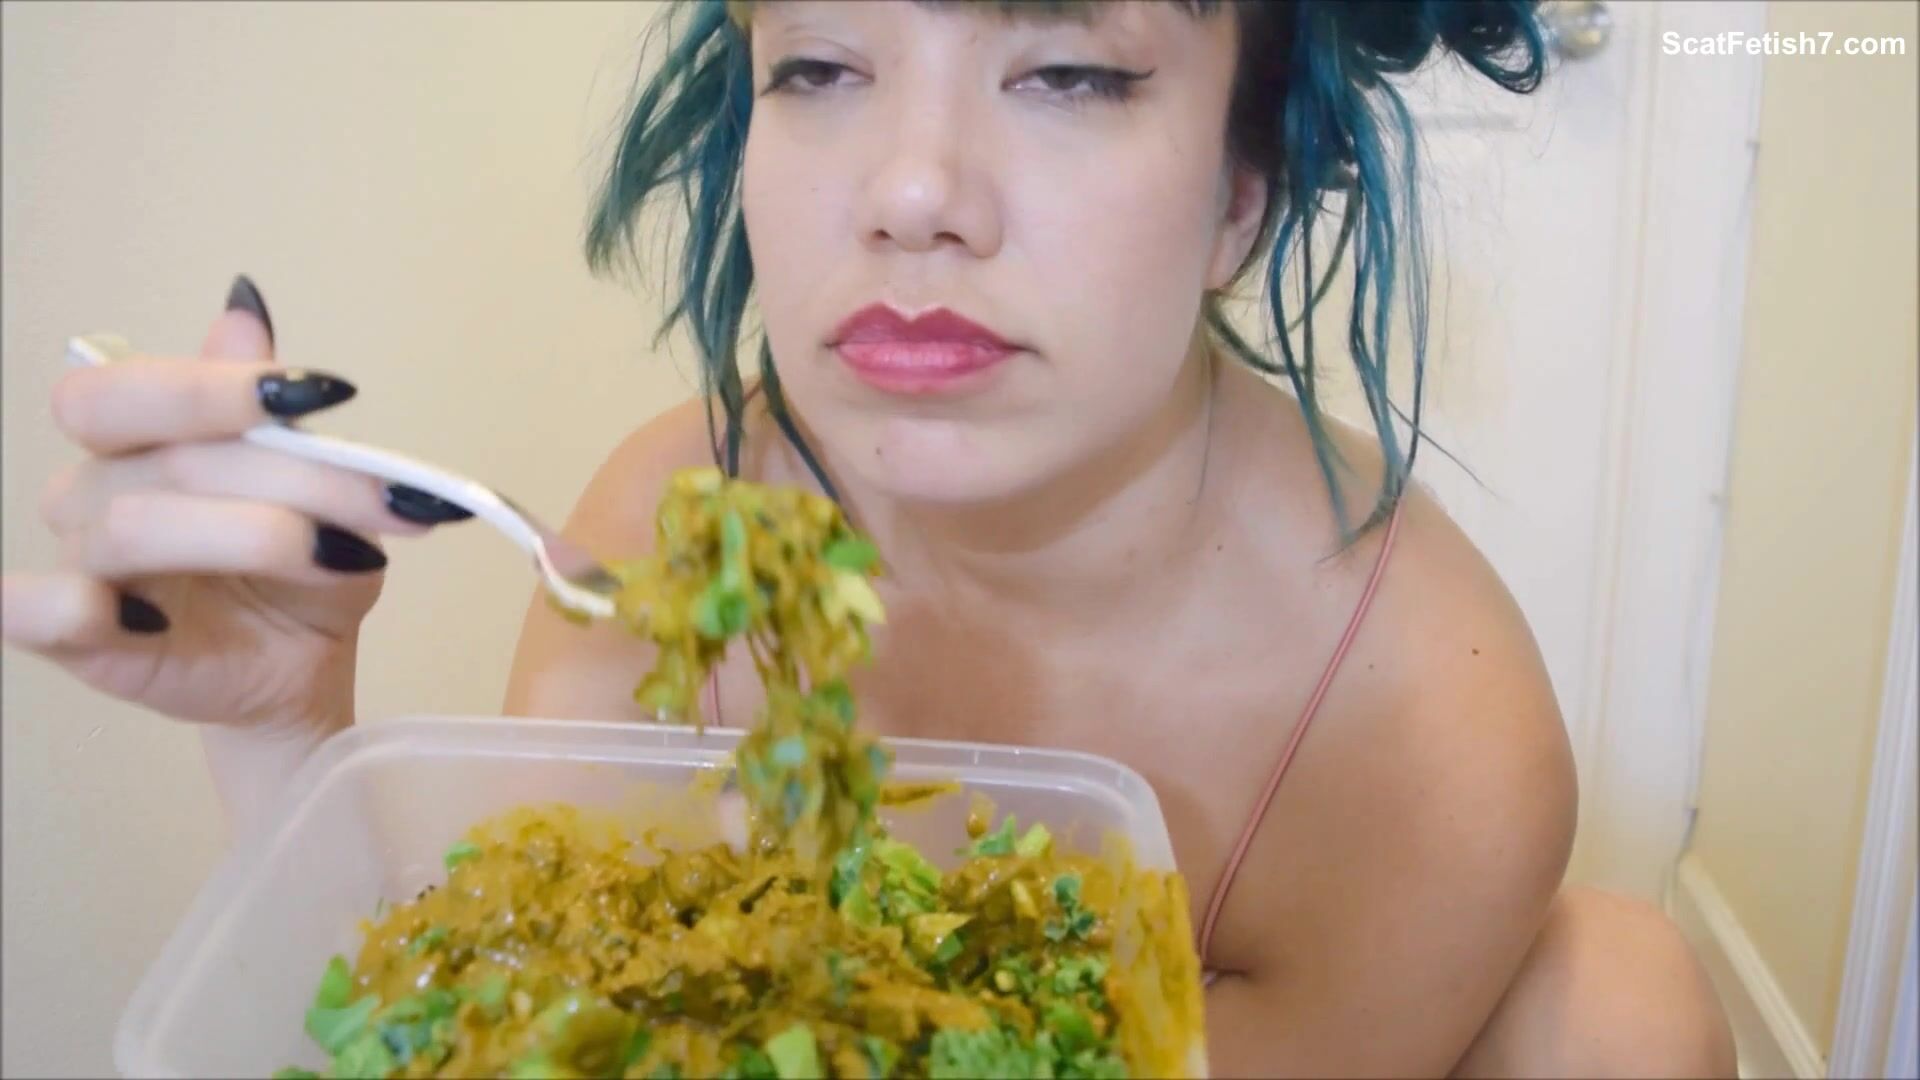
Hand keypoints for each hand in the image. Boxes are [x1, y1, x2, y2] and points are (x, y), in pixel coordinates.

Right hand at [1, 276, 471, 739]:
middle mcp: (94, 488)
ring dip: (259, 535)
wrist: (306, 665)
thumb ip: (276, 415)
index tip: (329, 393)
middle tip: (378, 494)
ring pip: (135, 525)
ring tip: (349, 557)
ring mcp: (79, 562)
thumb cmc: (303, 570)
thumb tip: (243, 311)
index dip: (217, 385)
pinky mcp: (70, 638)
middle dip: (281, 468)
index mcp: (141, 436)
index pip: (136, 386)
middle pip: (159, 452)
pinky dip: (81, 608)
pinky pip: (30, 609)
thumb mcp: (323, 491)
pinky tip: (152, 620)